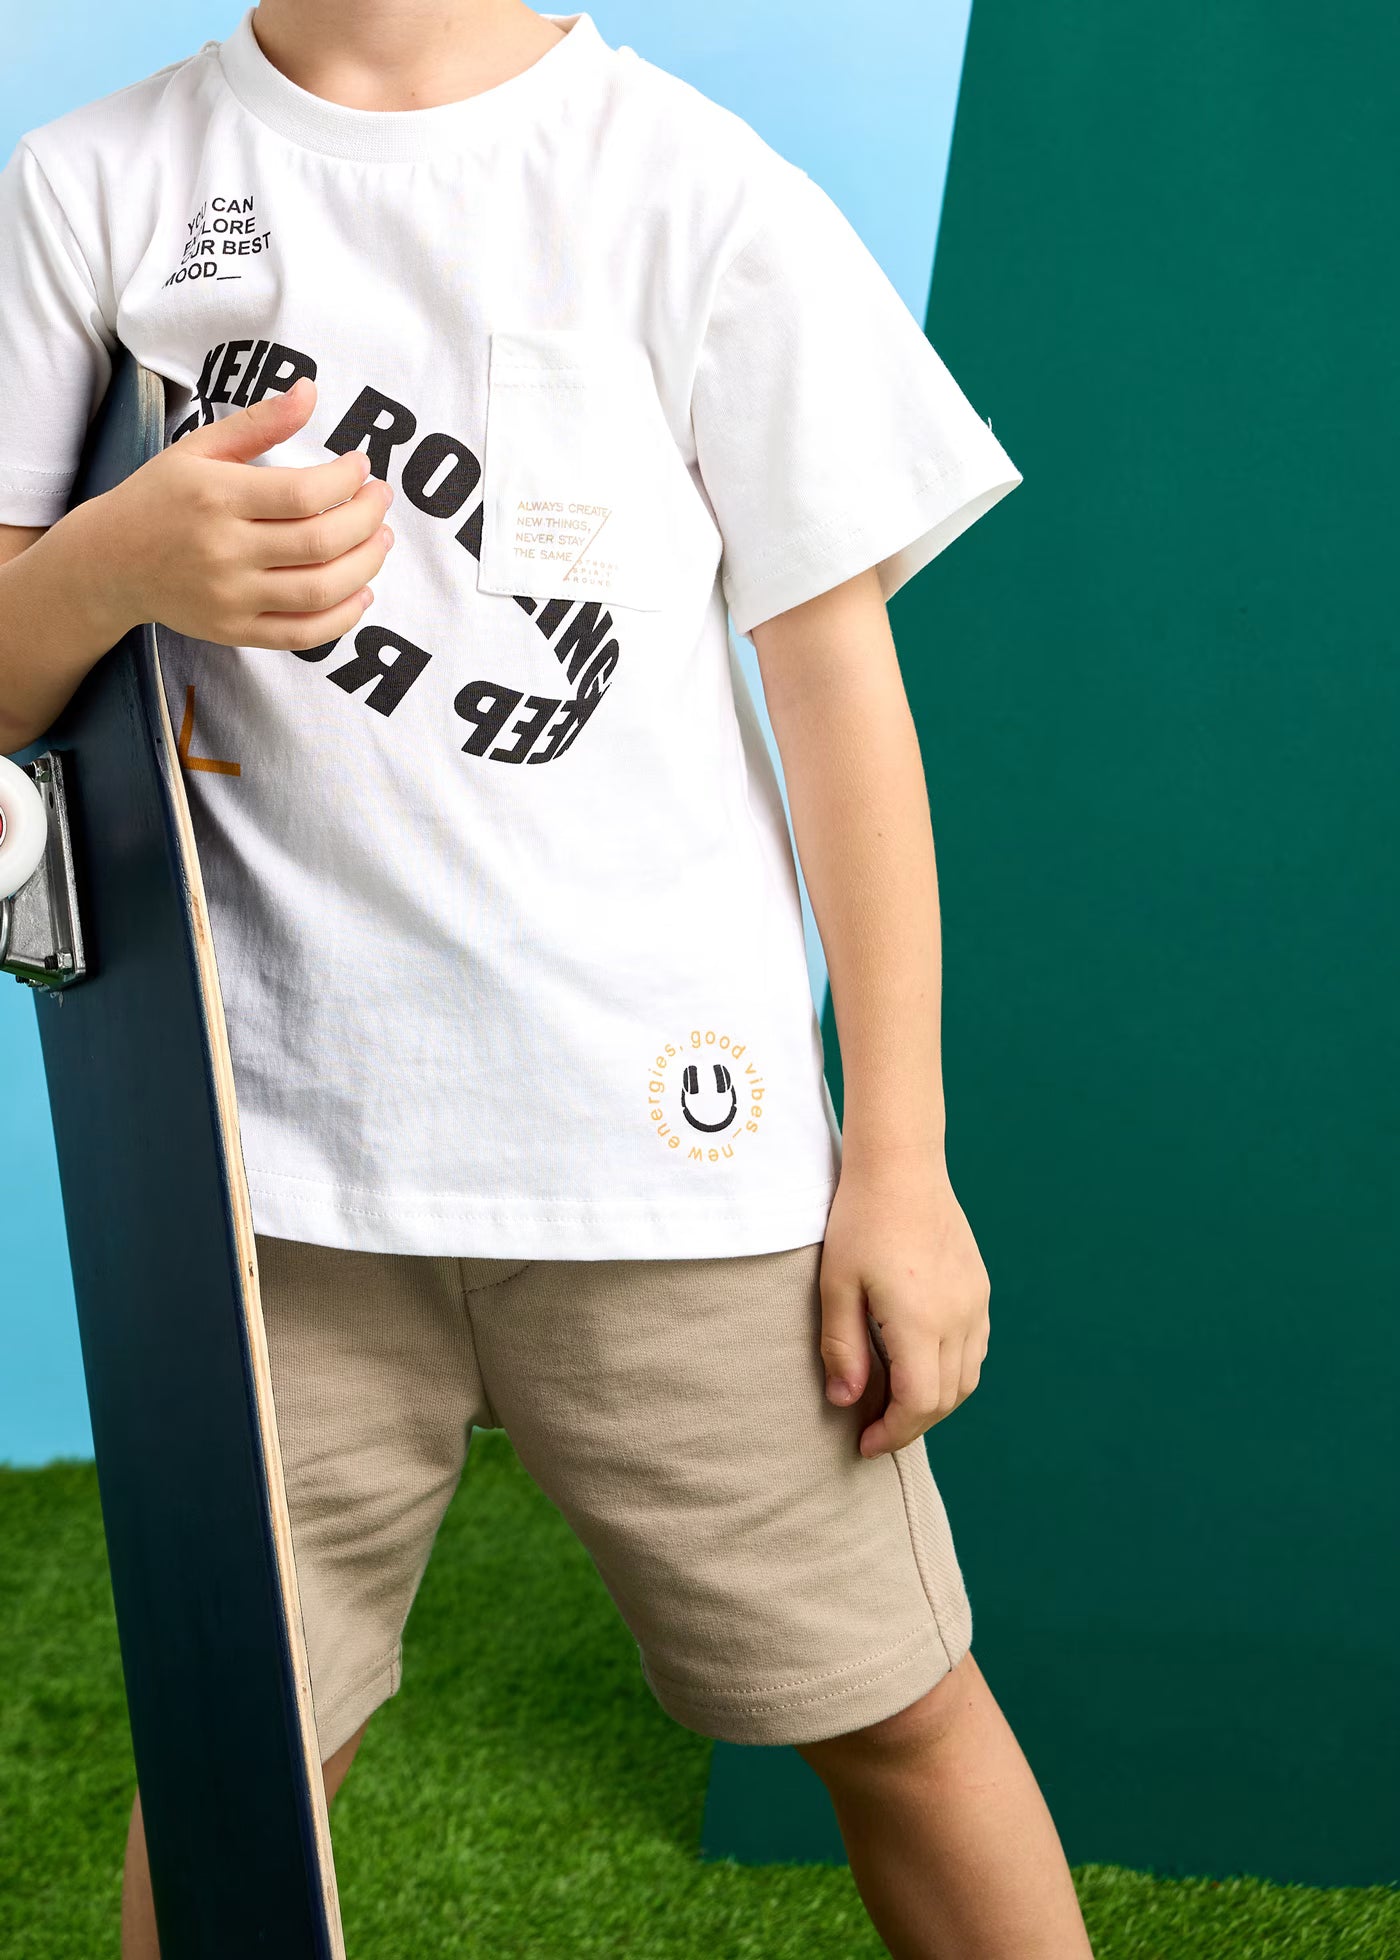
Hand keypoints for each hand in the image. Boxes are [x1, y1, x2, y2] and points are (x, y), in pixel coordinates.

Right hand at [92, 375, 394, 651]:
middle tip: (381, 500)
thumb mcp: (199, 449)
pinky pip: (303, 635)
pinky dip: (343, 617)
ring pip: (320, 590)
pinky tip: (362, 592)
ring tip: (381, 540)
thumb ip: (258, 423)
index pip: (304, 493)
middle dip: (367, 519)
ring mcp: (230, 597)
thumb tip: (311, 391)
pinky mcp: (235, 632)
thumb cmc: (162, 497)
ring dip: (366, 565)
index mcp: (216, 496)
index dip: (347, 481)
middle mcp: (223, 551)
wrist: (111, 561)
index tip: (362, 467)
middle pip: (320, 542)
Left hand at [819, 1148, 990, 1457]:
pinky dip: (953, 1373)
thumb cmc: (860, 1220)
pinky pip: (976, 1349)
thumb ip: (842, 1348)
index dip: (894, 1433)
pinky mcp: (979, 1288)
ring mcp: (975, 1303)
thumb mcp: (836, 1285)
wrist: (902, 1166)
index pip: (920, 1404)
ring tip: (896, 1403)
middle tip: (874, 1430)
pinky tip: (921, 1366)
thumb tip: (845, 1402)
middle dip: (911, 1424)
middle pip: (946, 1399)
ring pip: (967, 1378)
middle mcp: (958, 1317)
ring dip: (935, 1402)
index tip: (864, 1443)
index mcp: (920, 1321)